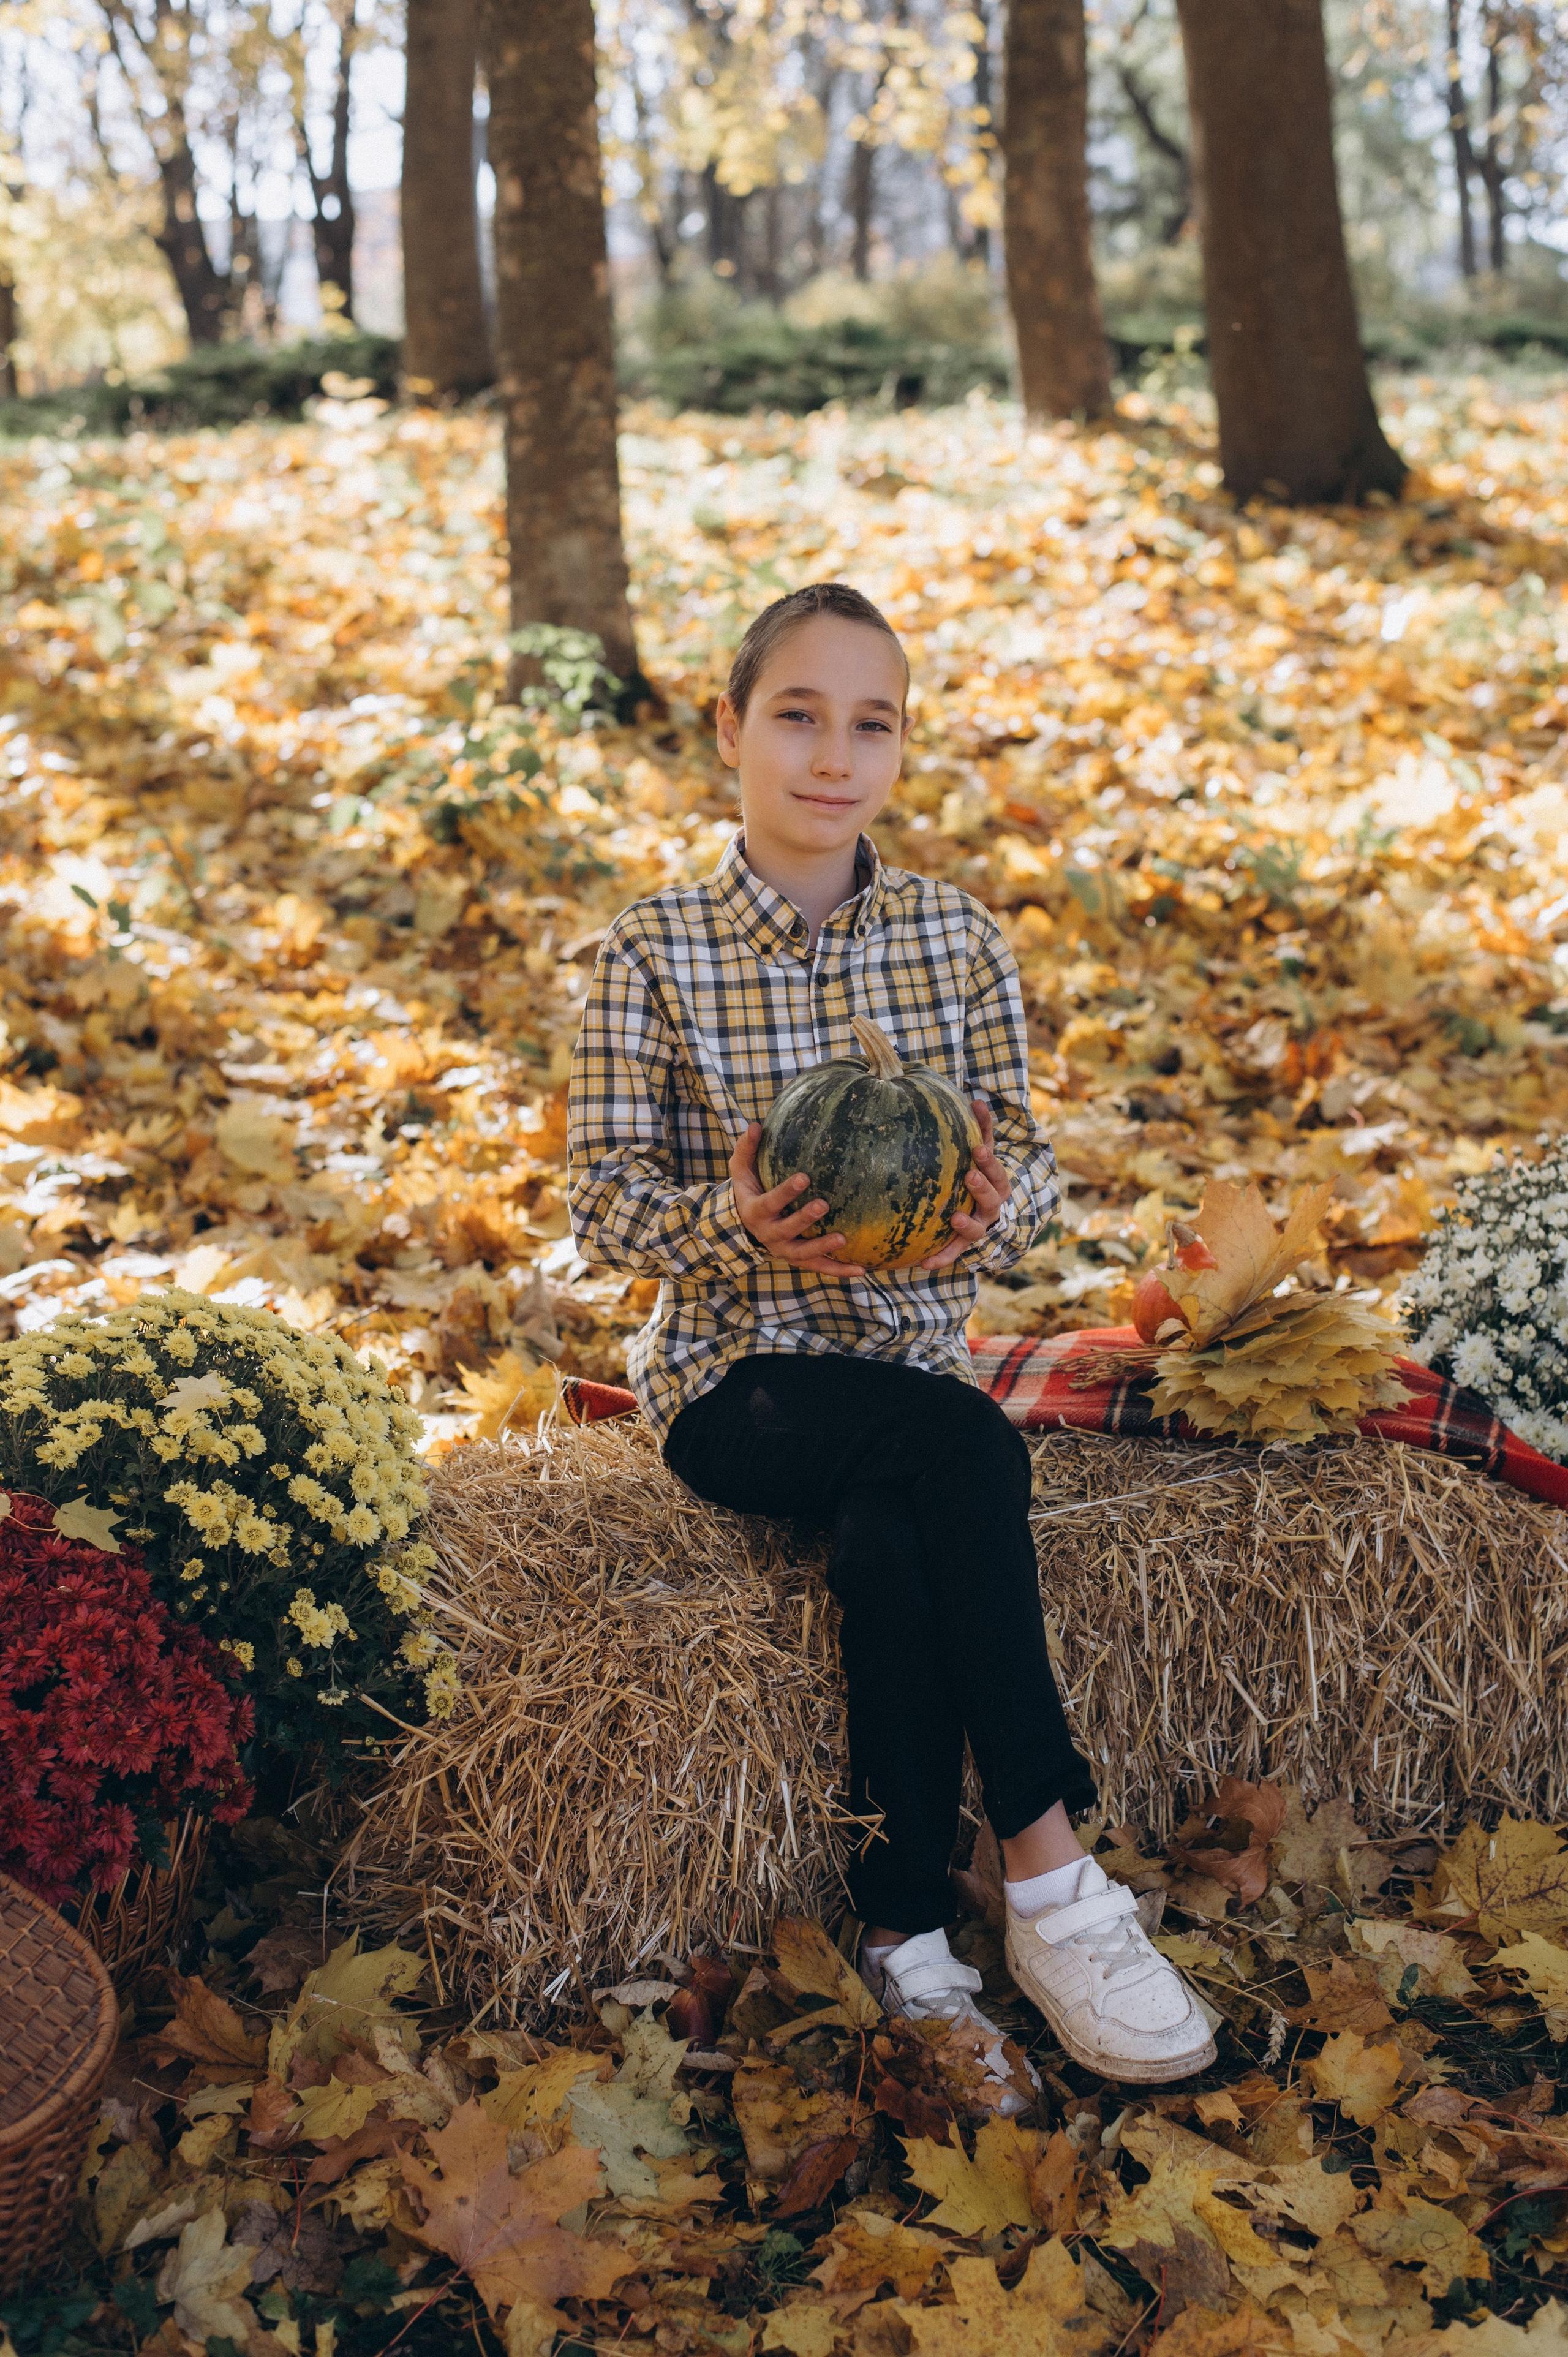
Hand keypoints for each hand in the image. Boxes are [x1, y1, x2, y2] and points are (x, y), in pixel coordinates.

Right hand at [729, 1124, 865, 1279]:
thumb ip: (747, 1149)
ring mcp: (785, 1250)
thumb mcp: (741, 1170)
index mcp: (757, 1212)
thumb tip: (756, 1125)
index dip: (786, 1192)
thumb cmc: (749, 1191)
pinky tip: (862, 1270)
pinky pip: (820, 1267)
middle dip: (804, 1218)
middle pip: (787, 1229)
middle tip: (824, 1204)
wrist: (745, 1225)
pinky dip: (839, 1270)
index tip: (804, 1177)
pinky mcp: (799, 1260)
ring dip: (823, 1247)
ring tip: (844, 1239)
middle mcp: (770, 1235)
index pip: (771, 1202)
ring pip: (804, 1253)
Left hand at [920, 1101, 1010, 1269]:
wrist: (985, 1215)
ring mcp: (979, 1228)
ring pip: (977, 1229)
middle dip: (982, 1187)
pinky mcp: (962, 1245)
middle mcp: (992, 1208)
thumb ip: (981, 1130)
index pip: (997, 1171)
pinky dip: (942, 1258)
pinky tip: (924, 1263)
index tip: (978, 1149)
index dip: (989, 1161)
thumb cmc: (979, 1175)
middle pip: (992, 1199)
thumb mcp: (982, 1153)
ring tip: (952, 1217)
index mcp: (997, 1184)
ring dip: (966, 1224)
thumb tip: (977, 1100)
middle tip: (969, 1177)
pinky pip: (953, 1253)